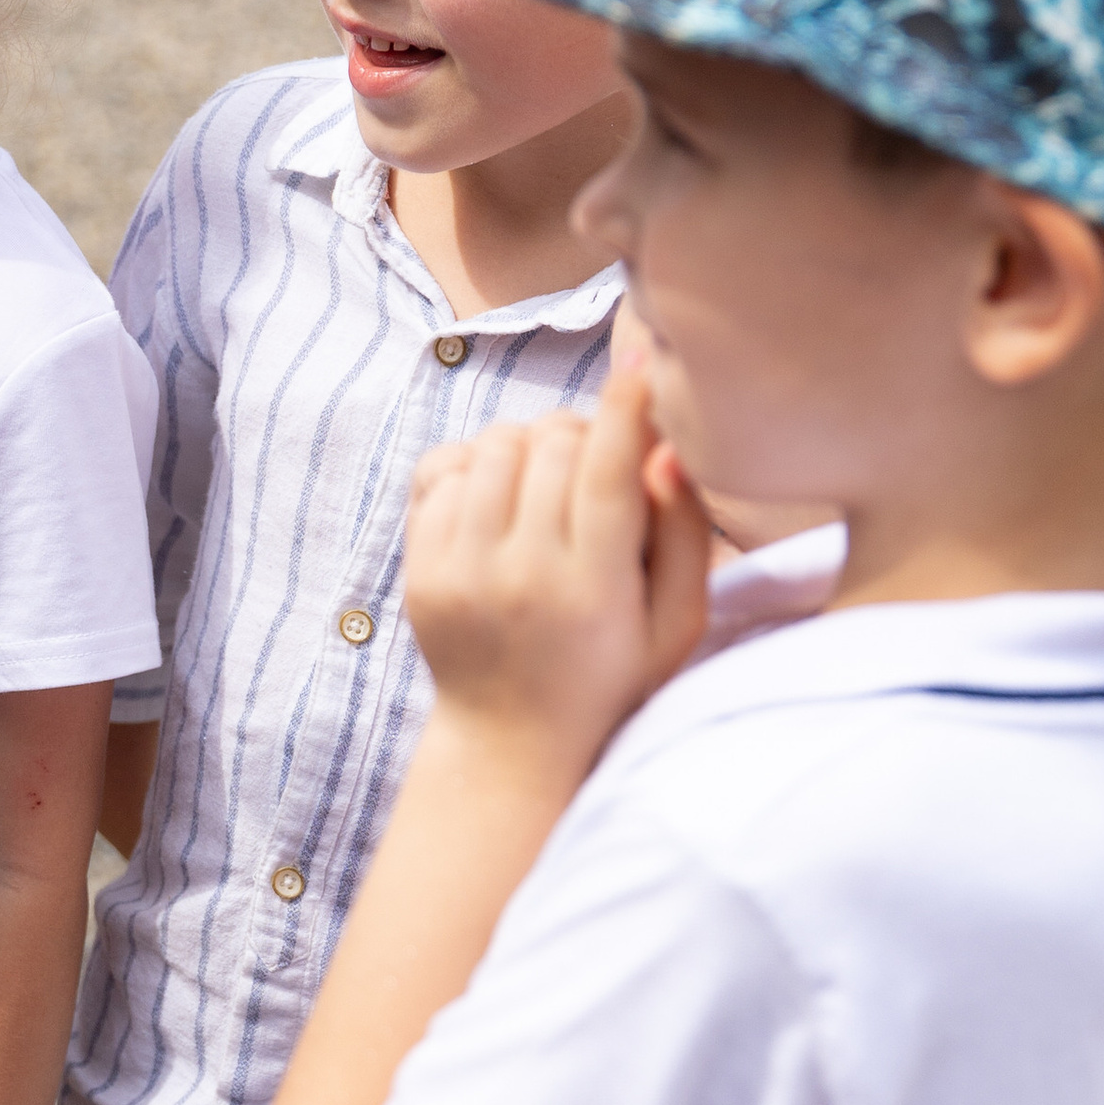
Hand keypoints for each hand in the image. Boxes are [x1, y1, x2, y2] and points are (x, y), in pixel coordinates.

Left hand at [405, 371, 710, 786]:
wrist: (511, 742)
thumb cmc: (613, 677)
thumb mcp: (675, 627)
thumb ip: (684, 538)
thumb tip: (666, 449)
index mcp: (594, 590)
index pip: (608, 469)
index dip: (628, 405)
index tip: (643, 362)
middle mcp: (520, 576)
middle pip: (551, 445)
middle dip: (584, 431)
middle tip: (600, 462)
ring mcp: (459, 572)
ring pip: (494, 446)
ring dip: (530, 443)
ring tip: (551, 479)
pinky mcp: (419, 571)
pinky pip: (441, 470)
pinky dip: (476, 465)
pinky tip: (502, 497)